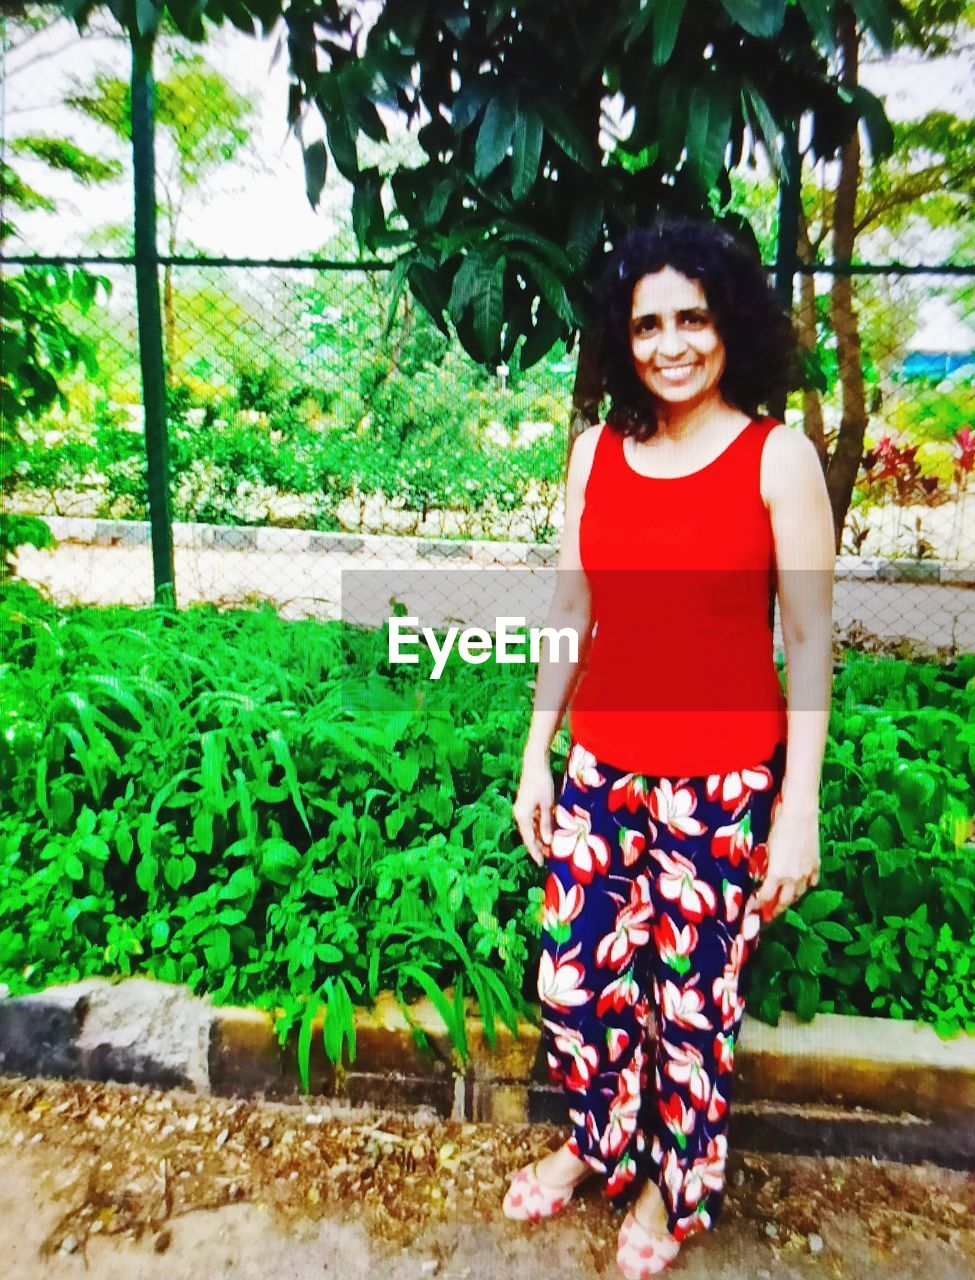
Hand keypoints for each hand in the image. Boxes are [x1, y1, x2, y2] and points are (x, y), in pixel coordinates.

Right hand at [512, 755, 555, 866]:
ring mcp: (521, 810)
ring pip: (530, 830)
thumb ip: (547, 824)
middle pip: (528, 836)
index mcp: (522, 816)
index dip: (536, 852)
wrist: (535, 764)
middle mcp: (519, 815)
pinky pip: (531, 822)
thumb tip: (548, 842)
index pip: (529, 840)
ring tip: (549, 849)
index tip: (541, 864)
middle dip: (537, 847)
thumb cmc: (542, 783)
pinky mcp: (525, 805)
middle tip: (548, 859)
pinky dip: (538, 829)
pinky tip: (546, 834)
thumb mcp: (547, 804)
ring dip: (539, 839)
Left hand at [753, 795, 820, 923]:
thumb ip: (766, 865)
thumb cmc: (777, 827)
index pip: (766, 897)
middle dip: (775, 909)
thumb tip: (763, 876)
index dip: (760, 905)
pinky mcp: (816, 864)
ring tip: (784, 902)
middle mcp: (793, 878)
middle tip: (769, 915)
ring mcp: (807, 872)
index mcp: (777, 874)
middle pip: (784, 901)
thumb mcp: (766, 848)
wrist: (799, 814)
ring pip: (799, 894)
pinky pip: (812, 882)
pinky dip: (806, 885)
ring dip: (790, 899)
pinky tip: (803, 885)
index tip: (755, 910)